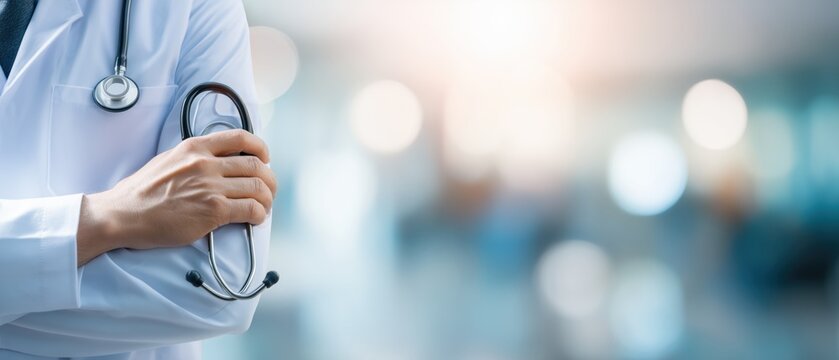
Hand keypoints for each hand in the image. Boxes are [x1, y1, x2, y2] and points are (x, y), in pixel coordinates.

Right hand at [76, 129, 276, 265]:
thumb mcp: (169, 160)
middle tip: (268, 190)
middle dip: (269, 180)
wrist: (123, 214)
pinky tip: (254, 219)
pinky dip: (259, 215)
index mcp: (195, 147)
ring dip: (267, 200)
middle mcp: (206, 163)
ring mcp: (210, 187)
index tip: (265, 158)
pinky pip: (251, 210)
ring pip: (258, 188)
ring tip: (263, 207)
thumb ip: (195, 157)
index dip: (261, 148)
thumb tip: (218, 161)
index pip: (241, 138)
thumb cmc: (142, 192)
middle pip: (257, 166)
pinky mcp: (213, 211)